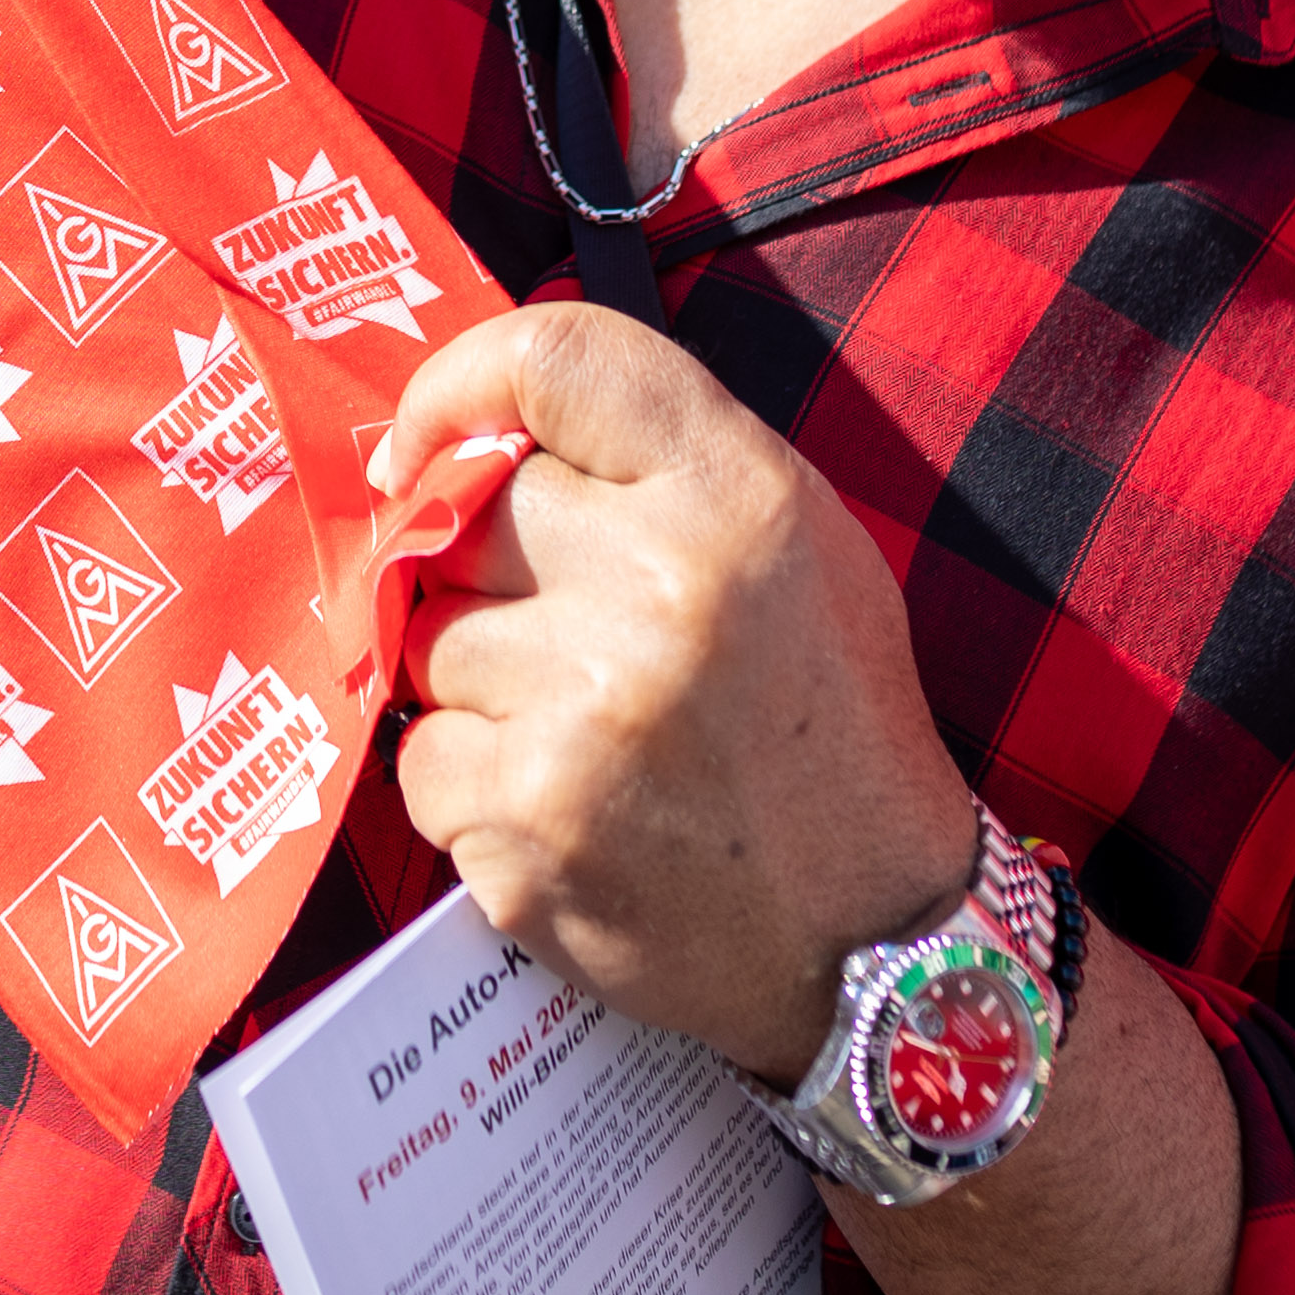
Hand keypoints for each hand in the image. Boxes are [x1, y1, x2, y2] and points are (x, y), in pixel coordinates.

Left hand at [373, 304, 984, 1082]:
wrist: (873, 937)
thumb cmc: (822, 719)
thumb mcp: (792, 542)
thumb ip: (651, 466)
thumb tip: (457, 444)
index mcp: (735, 495)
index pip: (550, 357)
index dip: (455, 386)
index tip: (422, 445)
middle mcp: (659, 588)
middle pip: (465, 510)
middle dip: (482, 565)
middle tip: (557, 629)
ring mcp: (584, 712)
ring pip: (428, 641)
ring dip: (477, 685)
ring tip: (583, 731)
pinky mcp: (528, 824)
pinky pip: (424, 762)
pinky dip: (472, 786)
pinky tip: (561, 807)